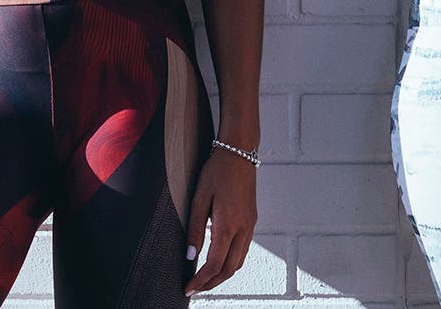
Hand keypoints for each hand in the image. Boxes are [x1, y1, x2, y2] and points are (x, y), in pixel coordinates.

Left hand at [185, 144, 257, 292]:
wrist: (239, 153)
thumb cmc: (217, 171)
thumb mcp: (199, 199)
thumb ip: (195, 229)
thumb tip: (190, 256)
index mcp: (228, 224)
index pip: (214, 263)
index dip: (200, 280)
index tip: (188, 288)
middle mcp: (243, 228)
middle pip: (229, 268)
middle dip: (212, 283)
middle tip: (195, 288)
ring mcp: (250, 225)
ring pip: (238, 261)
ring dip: (222, 274)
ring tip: (205, 278)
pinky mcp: (251, 220)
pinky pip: (243, 249)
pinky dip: (230, 262)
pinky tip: (219, 260)